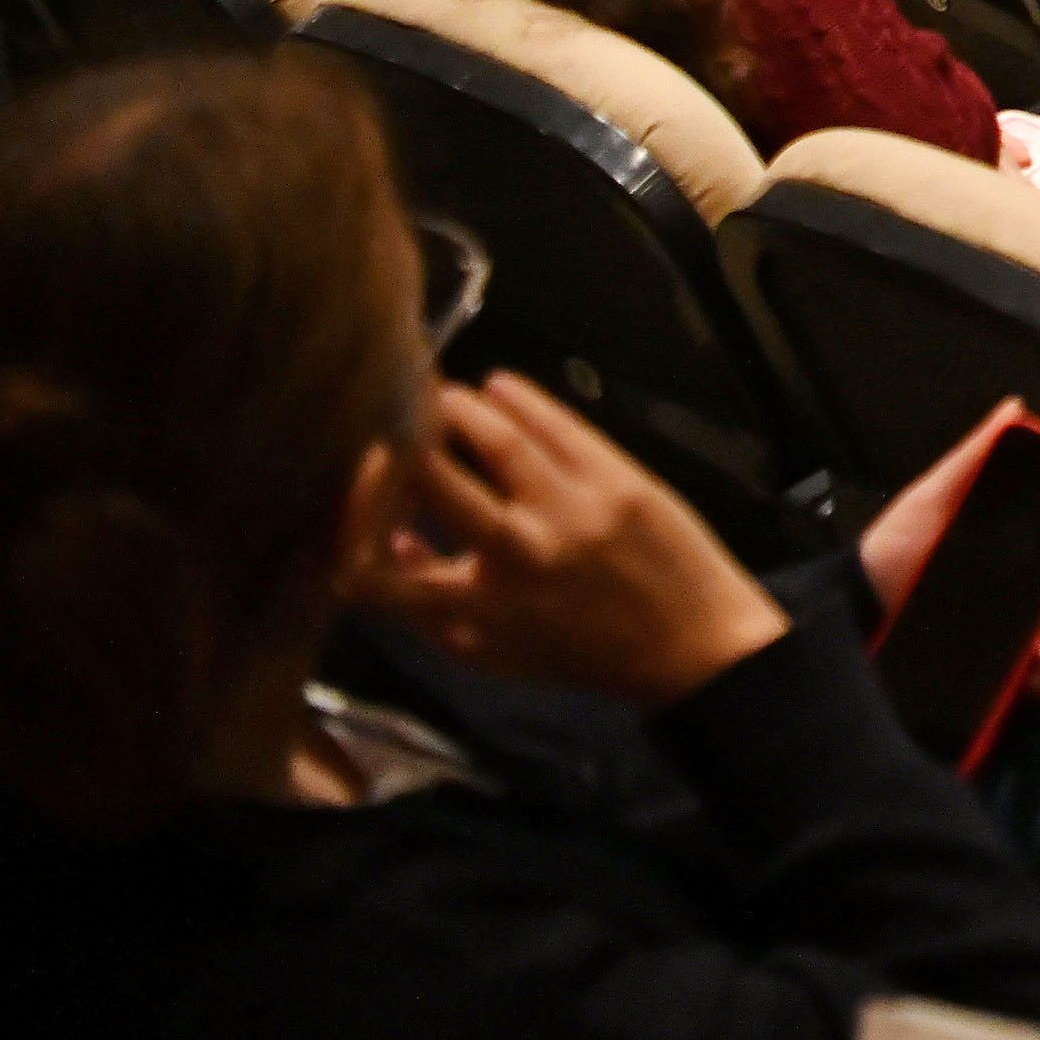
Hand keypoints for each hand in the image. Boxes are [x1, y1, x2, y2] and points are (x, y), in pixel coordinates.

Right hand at [359, 374, 791, 705]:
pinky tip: (499, 386)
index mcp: (476, 608)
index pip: (375, 568)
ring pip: (496, 439)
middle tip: (392, 420)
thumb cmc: (580, 651)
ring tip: (441, 398)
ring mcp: (571, 513)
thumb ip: (426, 608)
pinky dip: (520, 399)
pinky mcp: (619, 481)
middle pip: (432, 481)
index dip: (347, 522)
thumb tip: (394, 538)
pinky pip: (558, 425)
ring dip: (458, 408)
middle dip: (399, 443)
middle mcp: (517, 556)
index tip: (354, 487)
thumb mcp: (490, 653)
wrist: (691, 646)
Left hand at [854, 398, 1039, 702]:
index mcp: (1025, 551)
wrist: (851, 608)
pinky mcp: (996, 674)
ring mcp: (1015, 635)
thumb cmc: (896, 547)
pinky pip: (1037, 682)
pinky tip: (1035, 675)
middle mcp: (1029, 593)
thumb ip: (973, 457)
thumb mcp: (931, 498)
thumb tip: (1015, 409)